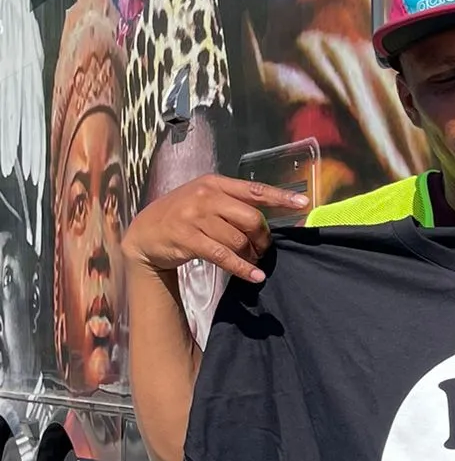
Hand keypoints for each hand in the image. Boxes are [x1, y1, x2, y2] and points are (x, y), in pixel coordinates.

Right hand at [122, 175, 308, 286]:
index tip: (304, 203)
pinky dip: (242, 268)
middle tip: (263, 249)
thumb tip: (266, 220)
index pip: (255, 190)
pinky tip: (254, 276)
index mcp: (215, 183)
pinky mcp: (188, 238)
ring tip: (253, 261)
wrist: (145, 233)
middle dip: (263, 238)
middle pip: (251, 218)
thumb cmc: (182, 216)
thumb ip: (232, 204)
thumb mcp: (205, 200)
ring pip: (238, 239)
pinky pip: (223, 255)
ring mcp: (195, 216)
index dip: (281, 197)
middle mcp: (206, 196)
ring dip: (251, 255)